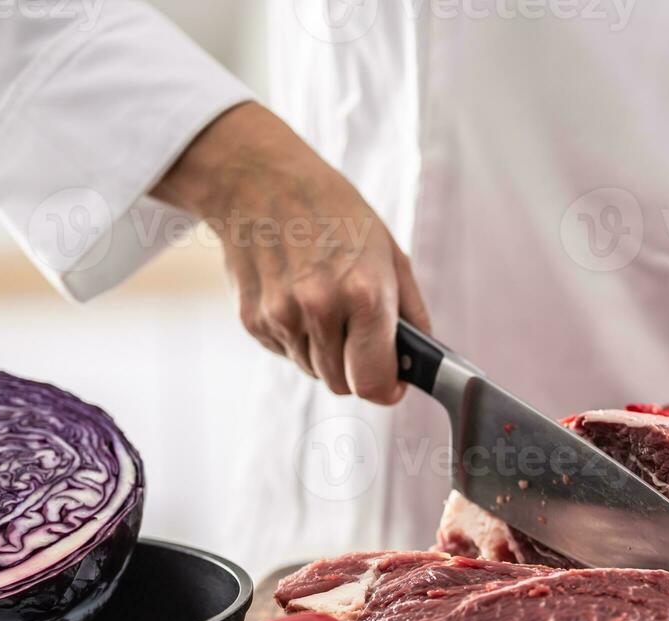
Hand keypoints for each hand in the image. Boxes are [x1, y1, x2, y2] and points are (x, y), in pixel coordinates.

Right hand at [152, 102, 429, 403]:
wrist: (260, 182)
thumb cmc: (334, 214)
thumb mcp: (390, 254)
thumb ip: (411, 315)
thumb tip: (417, 364)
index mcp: (363, 294)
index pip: (372, 384)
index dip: (386, 390)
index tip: (391, 383)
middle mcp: (318, 309)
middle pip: (342, 385)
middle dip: (356, 368)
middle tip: (359, 334)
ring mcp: (279, 316)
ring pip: (313, 371)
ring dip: (325, 352)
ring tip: (325, 304)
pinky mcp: (251, 320)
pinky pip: (285, 352)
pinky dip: (296, 338)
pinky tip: (296, 297)